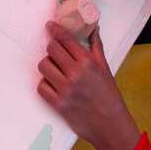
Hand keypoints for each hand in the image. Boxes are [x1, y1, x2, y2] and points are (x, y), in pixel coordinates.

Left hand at [38, 23, 140, 149]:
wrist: (110, 124)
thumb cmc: (109, 95)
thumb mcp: (105, 68)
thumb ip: (96, 46)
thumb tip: (93, 28)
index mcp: (87, 62)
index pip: (65, 39)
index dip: (55, 30)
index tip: (49, 25)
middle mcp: (75, 73)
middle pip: (52, 50)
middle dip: (52, 48)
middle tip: (55, 51)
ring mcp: (65, 89)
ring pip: (43, 66)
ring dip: (47, 65)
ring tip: (55, 68)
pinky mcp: (58, 104)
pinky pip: (41, 86)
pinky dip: (45, 83)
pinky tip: (53, 83)